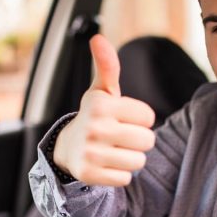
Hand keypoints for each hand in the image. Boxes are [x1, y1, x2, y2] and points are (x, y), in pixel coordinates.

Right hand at [53, 35, 155, 185]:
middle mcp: (94, 127)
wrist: (67, 148)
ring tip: (115, 150)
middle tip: (121, 137)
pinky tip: (107, 165)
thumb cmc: (95, 116)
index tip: (124, 119)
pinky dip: (120, 174)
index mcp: (101, 104)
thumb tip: (98, 38)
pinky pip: (126, 178)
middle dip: (139, 140)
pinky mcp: (89, 175)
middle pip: (147, 140)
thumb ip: (107, 66)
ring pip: (138, 161)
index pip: (148, 117)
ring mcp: (90, 152)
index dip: (141, 119)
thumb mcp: (101, 91)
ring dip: (131, 158)